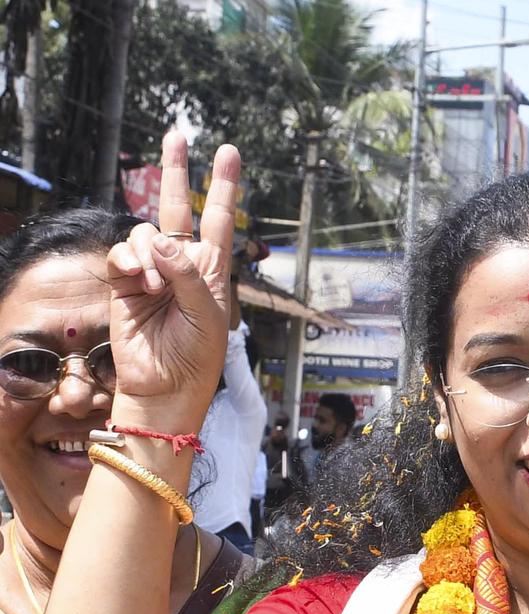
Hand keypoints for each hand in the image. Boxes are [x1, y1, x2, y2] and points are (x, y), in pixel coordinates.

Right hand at [106, 132, 241, 434]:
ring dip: (151, 253)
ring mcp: (150, 272)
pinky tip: (140, 283)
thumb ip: (188, 274)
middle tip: (178, 135)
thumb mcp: (207, 314)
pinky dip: (131, 263)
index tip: (229, 152)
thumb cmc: (197, 355)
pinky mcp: (123, 284)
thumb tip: (162, 240)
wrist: (166, 386)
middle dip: (176, 171)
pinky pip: (122, 255)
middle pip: (176, 207)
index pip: (218, 219)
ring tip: (157, 287)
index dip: (224, 186)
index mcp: (210, 269)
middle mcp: (181, 263)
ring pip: (144, 232)